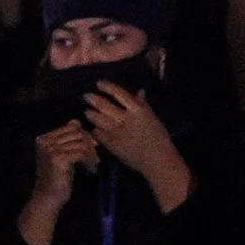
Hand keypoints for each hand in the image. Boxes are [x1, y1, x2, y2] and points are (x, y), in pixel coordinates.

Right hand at [30, 120, 99, 204]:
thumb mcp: (61, 154)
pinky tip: (92, 170)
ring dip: (91, 154)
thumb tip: (78, 122)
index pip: (71, 126)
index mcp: (44, 138)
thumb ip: (68, 139)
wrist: (48, 198)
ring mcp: (51, 149)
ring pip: (81, 144)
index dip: (84, 134)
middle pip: (77, 133)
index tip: (92, 145)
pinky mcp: (59, 159)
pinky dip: (90, 161)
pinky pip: (82, 154)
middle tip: (96, 156)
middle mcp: (45, 141)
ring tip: (95, 163)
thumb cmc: (57, 177)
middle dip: (90, 144)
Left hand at [82, 83, 190, 206]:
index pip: (119, 93)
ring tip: (87, 112)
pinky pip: (98, 134)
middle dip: (93, 99)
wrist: (157, 160)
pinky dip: (95, 130)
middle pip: (104, 105)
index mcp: (137, 110)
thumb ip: (143, 104)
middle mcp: (125, 119)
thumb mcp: (152, 118)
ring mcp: (117, 133)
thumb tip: (139, 91)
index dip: (107, 87)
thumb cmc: (158, 137)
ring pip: (98, 119)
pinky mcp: (112, 145)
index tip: (99, 84)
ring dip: (91, 114)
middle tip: (86, 96)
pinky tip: (95, 128)